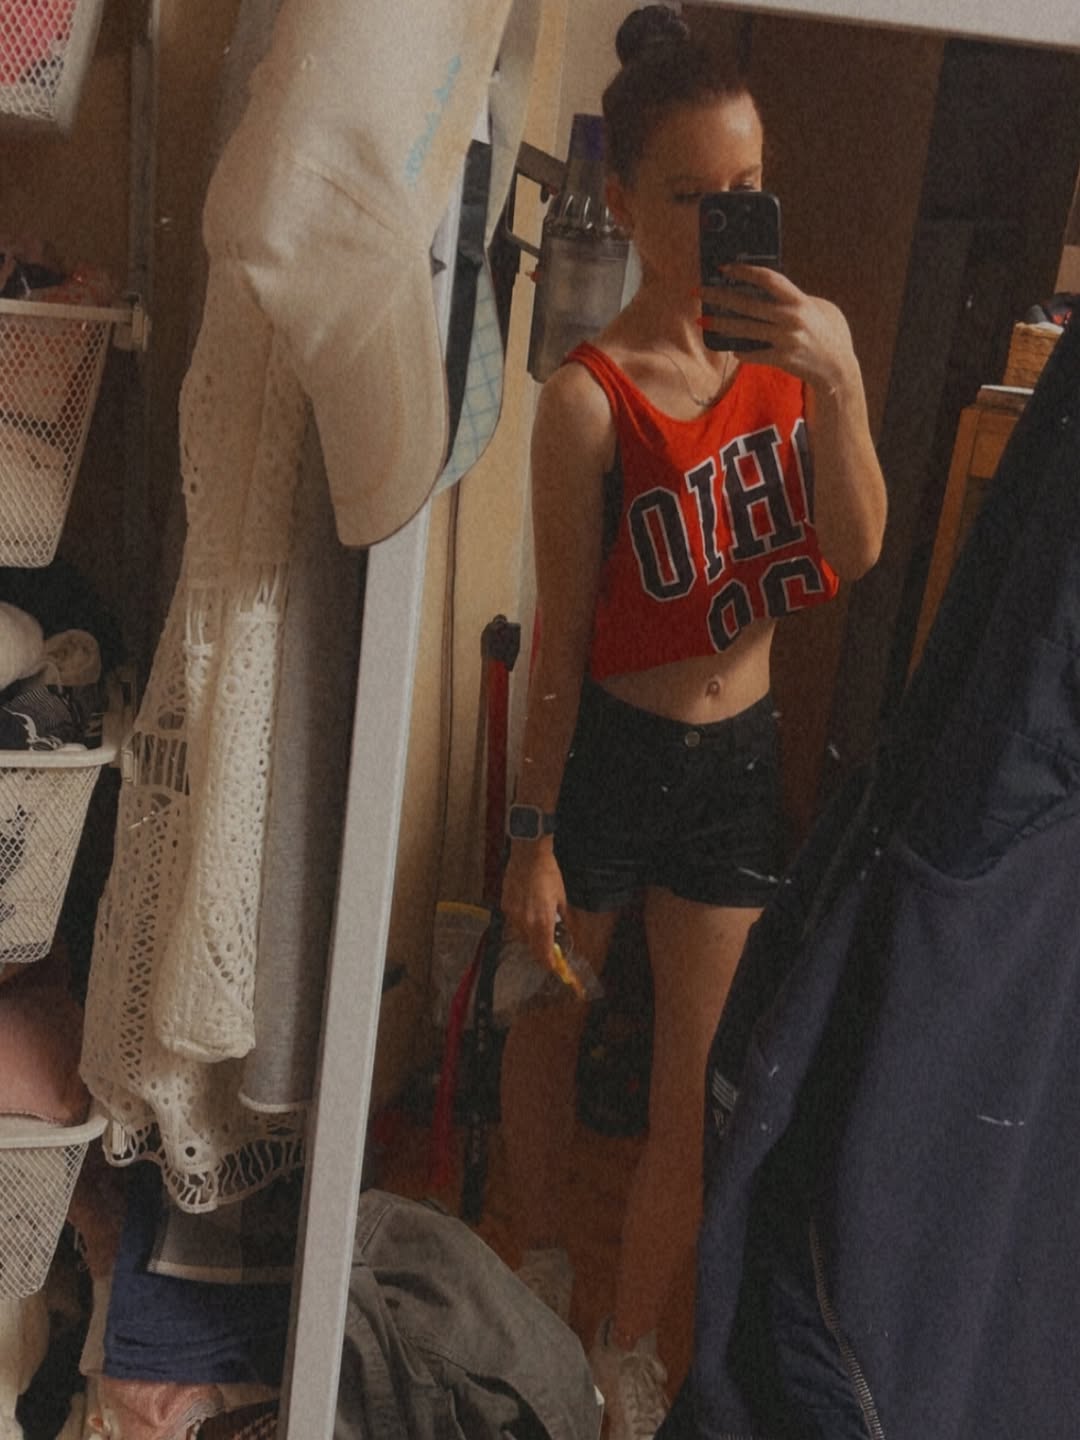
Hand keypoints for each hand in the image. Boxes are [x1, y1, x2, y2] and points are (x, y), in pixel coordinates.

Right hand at [500, 841, 565, 971]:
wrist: (529, 855)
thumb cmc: (549, 874)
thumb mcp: (562, 898)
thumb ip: (566, 919)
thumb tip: (571, 932)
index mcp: (542, 922)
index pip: (543, 954)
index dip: (549, 964)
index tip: (554, 967)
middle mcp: (525, 922)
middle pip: (531, 947)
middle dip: (540, 949)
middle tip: (549, 946)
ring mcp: (513, 915)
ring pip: (521, 935)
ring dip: (530, 935)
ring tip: (538, 923)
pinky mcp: (505, 906)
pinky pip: (513, 922)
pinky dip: (521, 922)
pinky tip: (527, 910)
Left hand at [698, 265, 860, 395]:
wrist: (836, 366)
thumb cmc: (821, 332)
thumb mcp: (811, 308)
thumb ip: (788, 299)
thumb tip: (755, 289)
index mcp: (798, 300)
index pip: (768, 278)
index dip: (744, 271)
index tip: (724, 268)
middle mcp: (791, 318)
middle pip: (747, 304)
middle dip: (719, 297)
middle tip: (699, 292)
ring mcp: (786, 339)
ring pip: (744, 329)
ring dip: (720, 325)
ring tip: (702, 321)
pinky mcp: (782, 359)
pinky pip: (752, 354)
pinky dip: (740, 351)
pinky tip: (731, 348)